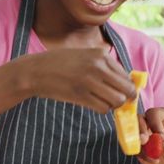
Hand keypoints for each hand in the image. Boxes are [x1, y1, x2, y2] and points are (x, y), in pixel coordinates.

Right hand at [20, 48, 136, 112]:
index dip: (127, 86)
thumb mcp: (84, 55)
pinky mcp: (81, 96)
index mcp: (101, 54)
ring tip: (103, 101)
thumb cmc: (59, 63)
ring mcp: (90, 81)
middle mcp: (98, 66)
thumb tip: (124, 80)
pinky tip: (93, 104)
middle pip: (127, 89)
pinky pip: (103, 108)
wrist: (36, 71)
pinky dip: (102, 109)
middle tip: (117, 100)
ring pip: (117, 100)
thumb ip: (103, 65)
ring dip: (113, 104)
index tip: (121, 91)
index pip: (126, 75)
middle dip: (125, 98)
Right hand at [137, 107, 163, 163]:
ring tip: (155, 156)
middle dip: (141, 131)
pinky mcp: (138, 146)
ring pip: (134, 135)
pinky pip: (134, 149)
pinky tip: (154, 160)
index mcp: (163, 116)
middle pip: (139, 120)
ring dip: (142, 146)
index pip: (154, 114)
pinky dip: (143, 155)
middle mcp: (150, 122)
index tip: (162, 137)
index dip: (155, 124)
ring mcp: (142, 134)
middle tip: (145, 141)